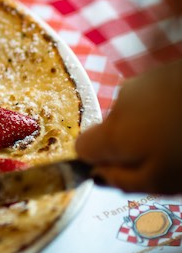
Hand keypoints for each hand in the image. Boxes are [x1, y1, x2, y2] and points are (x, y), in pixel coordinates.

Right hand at [76, 60, 181, 193]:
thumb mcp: (160, 182)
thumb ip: (120, 181)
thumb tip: (98, 174)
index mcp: (113, 132)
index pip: (81, 147)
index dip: (97, 161)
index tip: (121, 169)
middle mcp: (121, 102)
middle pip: (111, 128)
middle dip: (129, 143)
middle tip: (165, 157)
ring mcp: (146, 81)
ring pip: (135, 111)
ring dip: (151, 125)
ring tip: (181, 134)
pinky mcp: (170, 70)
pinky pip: (156, 96)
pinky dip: (168, 108)